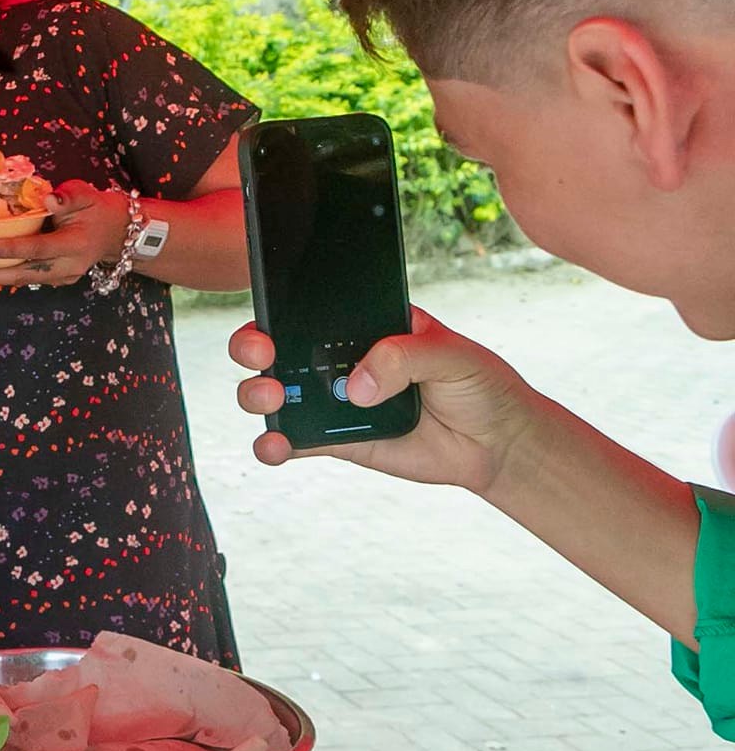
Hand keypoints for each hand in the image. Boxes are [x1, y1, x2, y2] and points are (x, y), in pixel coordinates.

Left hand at [0, 180, 129, 288]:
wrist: (117, 231)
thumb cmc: (96, 208)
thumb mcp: (86, 194)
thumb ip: (68, 196)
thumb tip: (47, 198)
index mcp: (75, 244)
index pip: (39, 248)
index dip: (11, 248)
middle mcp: (68, 266)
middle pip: (24, 274)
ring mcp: (63, 277)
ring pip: (23, 280)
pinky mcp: (57, 279)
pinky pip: (28, 278)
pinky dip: (5, 275)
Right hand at [229, 307, 541, 495]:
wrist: (497, 444)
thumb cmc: (479, 384)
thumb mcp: (452, 353)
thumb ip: (405, 356)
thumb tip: (356, 387)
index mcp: (361, 324)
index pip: (310, 306)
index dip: (279, 304)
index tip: (271, 314)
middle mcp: (337, 358)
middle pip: (275, 346)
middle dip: (252, 345)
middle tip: (262, 353)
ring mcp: (332, 401)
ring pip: (274, 393)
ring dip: (256, 394)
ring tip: (272, 399)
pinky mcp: (336, 441)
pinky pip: (293, 442)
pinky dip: (274, 445)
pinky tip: (275, 446)